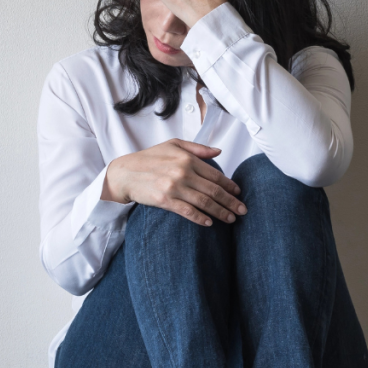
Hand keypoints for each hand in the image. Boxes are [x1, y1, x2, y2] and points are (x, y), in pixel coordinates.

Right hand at [102, 139, 245, 225]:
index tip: (238, 193)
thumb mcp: (172, 145)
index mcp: (186, 158)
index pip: (215, 175)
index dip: (230, 186)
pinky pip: (188, 212)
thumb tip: (218, 151)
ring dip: (221, 212)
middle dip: (231, 202)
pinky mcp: (165, 200)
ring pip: (205, 203)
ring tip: (231, 219)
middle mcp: (182, 172)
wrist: (124, 173)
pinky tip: (210, 223)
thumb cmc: (148, 158)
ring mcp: (174, 187)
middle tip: (243, 210)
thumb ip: (197, 148)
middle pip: (214, 191)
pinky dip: (201, 218)